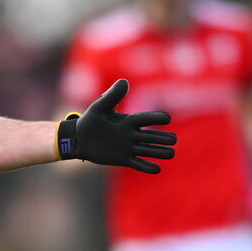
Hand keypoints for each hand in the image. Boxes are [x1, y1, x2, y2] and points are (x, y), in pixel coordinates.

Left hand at [58, 78, 176, 173]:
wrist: (78, 139)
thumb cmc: (89, 121)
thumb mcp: (99, 107)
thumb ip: (112, 96)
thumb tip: (124, 81)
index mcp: (128, 121)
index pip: (146, 119)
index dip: (156, 118)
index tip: (166, 118)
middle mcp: (131, 134)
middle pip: (152, 136)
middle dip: (163, 138)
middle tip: (173, 139)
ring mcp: (128, 147)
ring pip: (148, 150)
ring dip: (160, 152)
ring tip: (172, 153)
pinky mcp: (122, 159)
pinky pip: (137, 163)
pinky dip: (147, 167)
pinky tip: (158, 169)